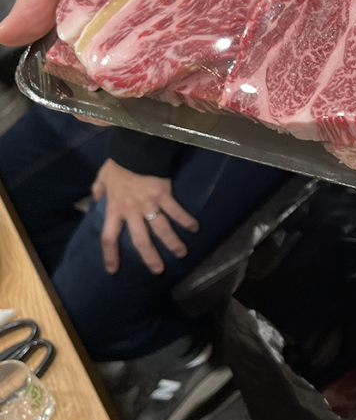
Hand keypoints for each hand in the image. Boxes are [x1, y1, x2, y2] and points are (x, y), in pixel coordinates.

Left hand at [91, 160, 199, 275]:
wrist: (135, 148)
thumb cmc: (119, 162)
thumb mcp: (103, 176)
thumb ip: (99, 188)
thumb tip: (96, 198)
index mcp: (115, 208)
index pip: (109, 237)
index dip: (110, 255)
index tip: (113, 270)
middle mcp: (131, 211)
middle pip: (140, 240)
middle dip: (149, 257)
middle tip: (158, 270)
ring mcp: (148, 204)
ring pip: (161, 229)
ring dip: (172, 243)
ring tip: (181, 254)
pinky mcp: (164, 195)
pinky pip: (176, 211)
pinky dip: (186, 220)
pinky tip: (195, 228)